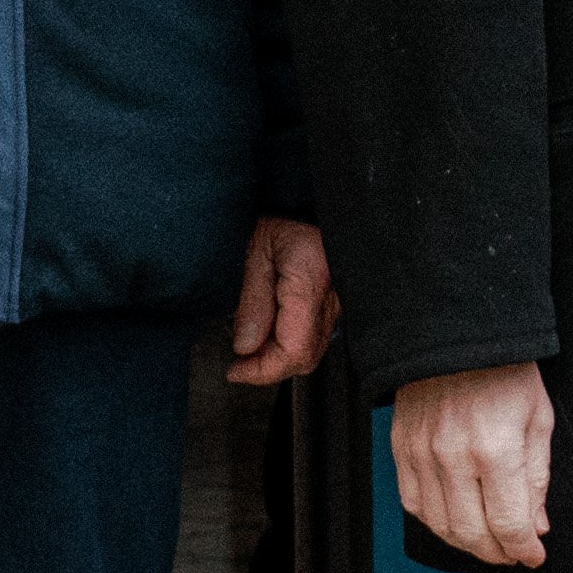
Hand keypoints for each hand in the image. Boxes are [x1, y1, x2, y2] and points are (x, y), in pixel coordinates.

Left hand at [227, 220, 335, 385]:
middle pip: (305, 358)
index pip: (293, 351)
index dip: (261, 370)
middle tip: (238, 364)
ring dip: (278, 359)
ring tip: (249, 349)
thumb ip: (252, 303)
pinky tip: (269, 335)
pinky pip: (315, 337)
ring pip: (311, 352)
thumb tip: (245, 347)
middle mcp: (331, 300)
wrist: (308, 201)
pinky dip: (290, 345)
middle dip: (268, 369)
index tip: (234, 371)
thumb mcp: (255, 254)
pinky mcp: (335, 303)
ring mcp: (337, 304)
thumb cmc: (283, 217)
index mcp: (310, 284)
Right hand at [392, 361, 555, 567]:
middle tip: (512, 554)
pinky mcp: (401, 448)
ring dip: (466, 543)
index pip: (508, 522)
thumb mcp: (538, 420)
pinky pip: (412, 502)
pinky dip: (434, 522)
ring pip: (439, 524)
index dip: (523, 548)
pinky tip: (454, 523)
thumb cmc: (506, 373)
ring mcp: (422, 454)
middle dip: (496, 553)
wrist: (457, 336)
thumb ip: (537, 478)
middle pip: (472, 532)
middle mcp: (454, 457)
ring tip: (488, 543)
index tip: (533, 556)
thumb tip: (537, 526)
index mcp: (496, 449)